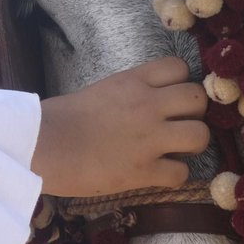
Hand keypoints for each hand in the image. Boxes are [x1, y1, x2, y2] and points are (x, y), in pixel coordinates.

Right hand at [32, 57, 208, 197]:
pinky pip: (182, 173)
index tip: (170, 96)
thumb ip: (126, 94)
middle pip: (198, 99)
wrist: (42, 146)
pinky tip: (159, 173)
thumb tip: (140, 105)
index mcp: (132, 82)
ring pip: (201, 135)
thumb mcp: (98, 91)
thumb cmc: (58, 119)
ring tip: (175, 149)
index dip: (180, 82)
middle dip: (193, 112)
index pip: (180, 67)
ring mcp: (149, 139)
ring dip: (192, 143)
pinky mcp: (145, 171)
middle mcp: (147, 106)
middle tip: (177, 123)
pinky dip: (174, 175)